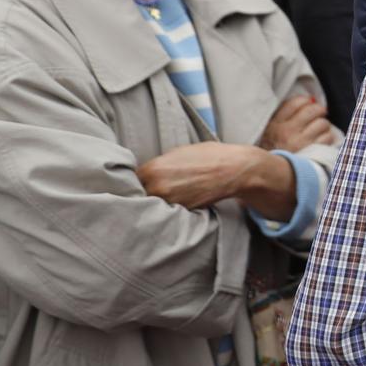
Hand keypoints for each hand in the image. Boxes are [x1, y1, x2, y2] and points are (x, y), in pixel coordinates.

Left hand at [139, 142, 284, 211]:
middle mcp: (157, 187)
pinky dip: (171, 210)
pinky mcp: (183, 211)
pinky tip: (179, 202)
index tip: (139, 185)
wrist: (235, 169)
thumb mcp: (178, 152)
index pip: (130, 181)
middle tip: (154, 192)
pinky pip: (169, 212)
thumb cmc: (209, 156)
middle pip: (139, 196)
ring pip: (153, 206)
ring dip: (156, 204)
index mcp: (152, 169)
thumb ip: (158, 165)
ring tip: (169, 197)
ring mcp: (170, 202)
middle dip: (144, 194)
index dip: (135, 183)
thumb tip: (145, 174)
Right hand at [259, 93, 331, 151]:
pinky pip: (327, 137)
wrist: (269, 176)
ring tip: (318, 132)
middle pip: (313, 110)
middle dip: (319, 111)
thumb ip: (284, 115)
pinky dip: (327, 138)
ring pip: (323, 123)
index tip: (308, 106)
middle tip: (318, 116)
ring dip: (323, 126)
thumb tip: (310, 100)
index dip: (306, 102)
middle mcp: (287, 131)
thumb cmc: (273, 151)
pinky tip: (321, 142)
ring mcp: (300, 142)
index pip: (296, 102)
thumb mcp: (270, 131)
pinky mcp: (311, 152)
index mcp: (275, 123)